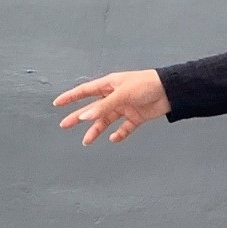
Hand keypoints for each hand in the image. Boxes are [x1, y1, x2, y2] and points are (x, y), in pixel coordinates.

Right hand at [52, 69, 171, 145]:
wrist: (169, 91)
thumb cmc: (145, 85)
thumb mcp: (122, 94)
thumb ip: (104, 107)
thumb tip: (85, 117)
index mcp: (108, 85)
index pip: (84, 92)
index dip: (71, 97)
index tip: (57, 103)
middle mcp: (114, 97)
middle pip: (93, 109)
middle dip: (78, 117)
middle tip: (65, 125)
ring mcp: (125, 107)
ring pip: (106, 120)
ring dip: (96, 130)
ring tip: (86, 141)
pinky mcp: (136, 117)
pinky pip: (125, 128)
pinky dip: (119, 134)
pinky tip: (113, 139)